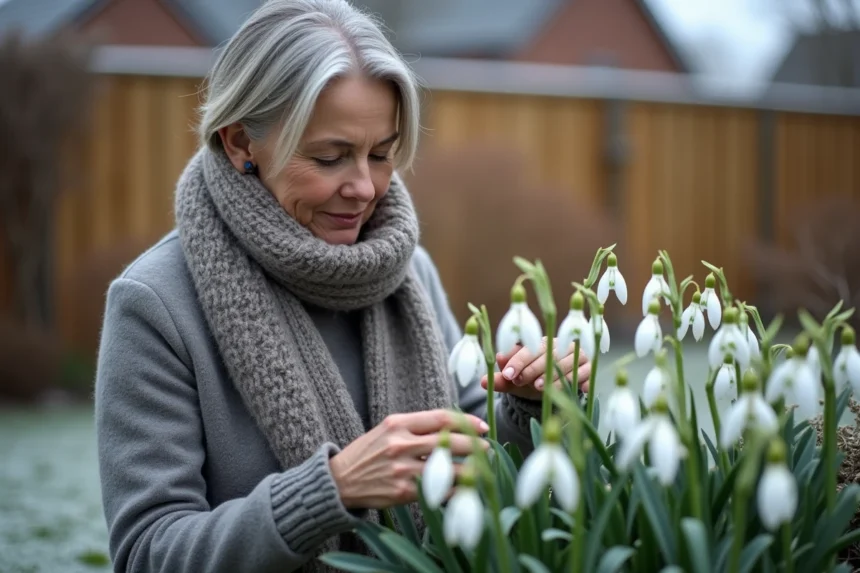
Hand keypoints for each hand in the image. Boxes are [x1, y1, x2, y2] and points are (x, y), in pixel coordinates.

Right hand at [329, 410, 488, 508]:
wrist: (340, 481)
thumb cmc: (369, 452)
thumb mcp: (387, 429)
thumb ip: (417, 426)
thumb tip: (454, 426)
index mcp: (398, 424)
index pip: (441, 418)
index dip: (467, 422)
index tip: (483, 426)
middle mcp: (400, 444)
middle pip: (449, 442)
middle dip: (475, 445)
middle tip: (489, 447)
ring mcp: (401, 469)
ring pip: (447, 468)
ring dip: (471, 469)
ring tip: (483, 468)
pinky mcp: (402, 492)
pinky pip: (438, 490)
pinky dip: (456, 490)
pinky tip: (466, 489)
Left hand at [480, 337, 590, 399]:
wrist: (551, 389)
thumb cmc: (530, 380)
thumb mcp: (515, 381)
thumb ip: (502, 380)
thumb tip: (483, 381)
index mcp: (540, 343)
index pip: (528, 349)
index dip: (518, 361)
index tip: (509, 374)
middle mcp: (560, 346)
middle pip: (548, 355)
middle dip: (535, 368)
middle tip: (524, 382)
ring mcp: (575, 356)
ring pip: (567, 364)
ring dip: (555, 376)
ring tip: (541, 387)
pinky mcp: (588, 368)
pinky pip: (585, 373)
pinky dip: (581, 380)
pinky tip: (577, 390)